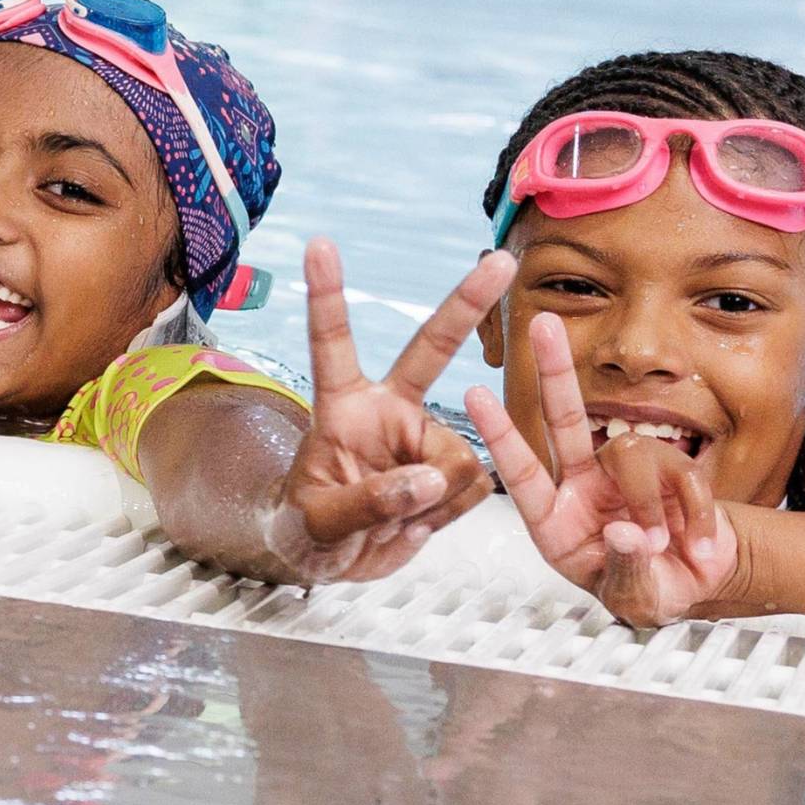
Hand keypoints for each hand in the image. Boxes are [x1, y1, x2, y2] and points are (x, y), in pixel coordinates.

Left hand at [268, 240, 508, 583]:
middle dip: (467, 303)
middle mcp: (389, 411)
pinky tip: (417, 522)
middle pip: (432, 348)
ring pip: (460, 456)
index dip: (326, 294)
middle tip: (501, 259)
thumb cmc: (303, 528)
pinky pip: (474, 487)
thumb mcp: (318, 521)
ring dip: (433, 501)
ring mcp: (422, 439)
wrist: (330, 560)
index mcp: (341, 406)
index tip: (319, 244)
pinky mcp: (449, 471)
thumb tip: (428, 480)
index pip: (332, 343)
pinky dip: (448, 515)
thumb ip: (369, 501)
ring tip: (392, 519)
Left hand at [465, 313, 735, 625]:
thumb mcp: (633, 599)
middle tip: (545, 324)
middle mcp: (582, 486)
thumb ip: (627, 570)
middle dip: (556, 371)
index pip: (520, 472)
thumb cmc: (648, 590)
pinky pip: (680, 470)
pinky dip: (696, 512)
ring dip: (654, 504)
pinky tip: (699, 542)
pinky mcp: (668, 466)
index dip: (499, 434)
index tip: (476, 396)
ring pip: (631, 451)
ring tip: (669, 546)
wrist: (699, 584)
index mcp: (555, 521)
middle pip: (566, 420)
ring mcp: (624, 472)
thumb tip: (626, 533)